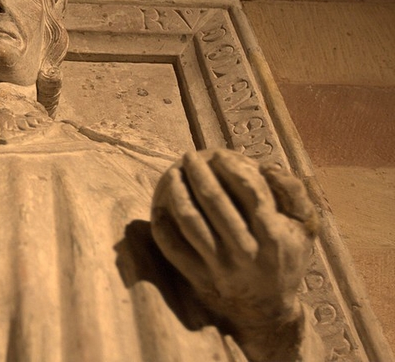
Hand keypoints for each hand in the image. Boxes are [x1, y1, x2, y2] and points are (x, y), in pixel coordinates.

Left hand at [150, 149, 318, 358]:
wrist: (267, 309)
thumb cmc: (285, 257)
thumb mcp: (305, 230)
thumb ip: (295, 195)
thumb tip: (268, 167)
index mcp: (275, 237)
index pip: (252, 193)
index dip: (233, 169)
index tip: (218, 154)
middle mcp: (247, 252)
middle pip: (216, 203)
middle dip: (200, 174)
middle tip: (189, 156)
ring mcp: (221, 267)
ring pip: (192, 224)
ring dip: (178, 194)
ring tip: (172, 174)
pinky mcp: (200, 279)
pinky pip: (174, 250)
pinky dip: (163, 227)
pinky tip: (158, 206)